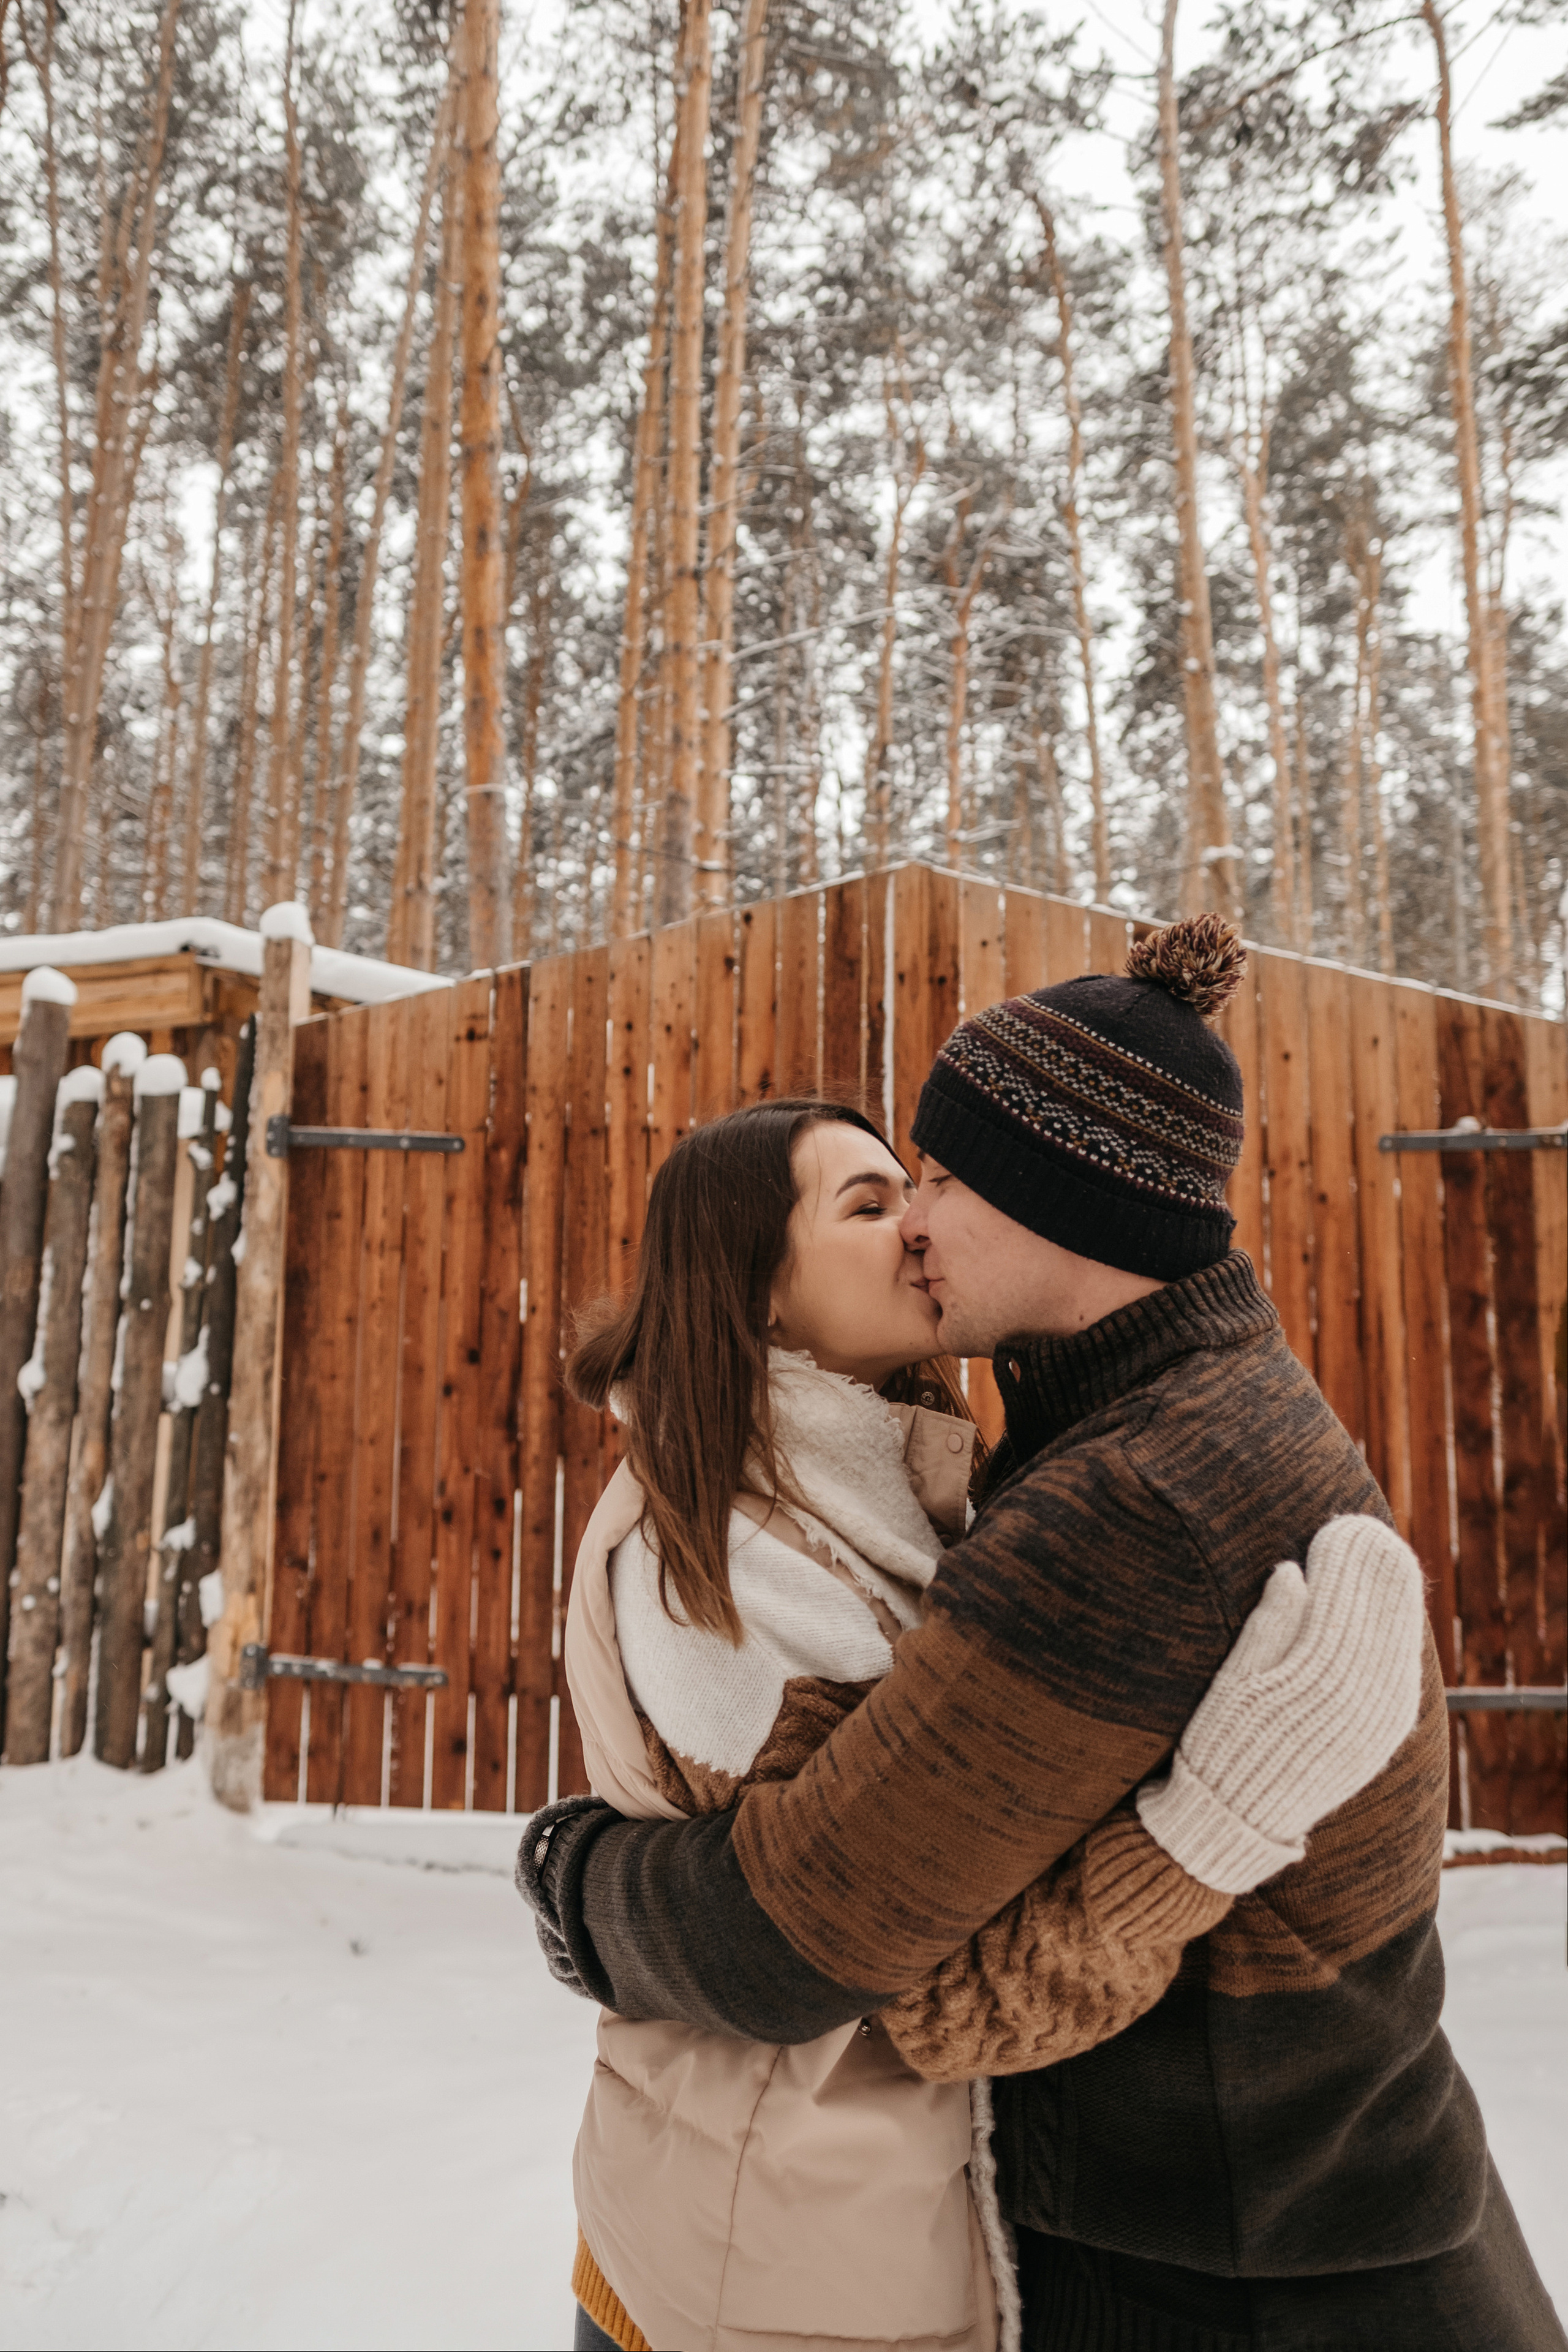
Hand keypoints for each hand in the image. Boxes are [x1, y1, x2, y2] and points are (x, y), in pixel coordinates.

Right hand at [1136, 1515, 1425, 1894]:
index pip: (1335, 1606)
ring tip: (1390, 1567)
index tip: (1337, 1529)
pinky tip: (1397, 1627)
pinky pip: (1400, 1689)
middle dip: (1374, 1577)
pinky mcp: (1377, 1747)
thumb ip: (1267, 1625)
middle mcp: (1350, 1706)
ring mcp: (1370, 1729)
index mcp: (1308, 1682)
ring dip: (1394, 1608)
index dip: (1339, 1565)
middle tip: (1372, 1535)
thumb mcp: (1233, 1678)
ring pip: (1393, 1654)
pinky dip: (1399, 1651)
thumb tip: (1291, 1570)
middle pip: (1372, 1624)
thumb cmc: (1219, 1745)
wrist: (1235, 1822)